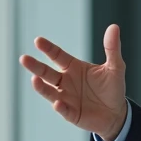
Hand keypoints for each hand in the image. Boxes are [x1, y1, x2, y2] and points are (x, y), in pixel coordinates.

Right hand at [20, 23, 127, 140]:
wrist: (117, 113)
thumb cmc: (112, 88)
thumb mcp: (115, 67)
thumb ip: (112, 48)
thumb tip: (114, 27)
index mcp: (73, 67)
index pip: (57, 55)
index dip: (48, 48)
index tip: (38, 41)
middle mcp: (65, 82)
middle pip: (47, 73)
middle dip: (35, 66)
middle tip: (24, 58)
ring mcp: (66, 98)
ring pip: (49, 91)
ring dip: (41, 87)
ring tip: (34, 80)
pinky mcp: (72, 114)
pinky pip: (64, 110)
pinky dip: (60, 107)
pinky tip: (57, 103)